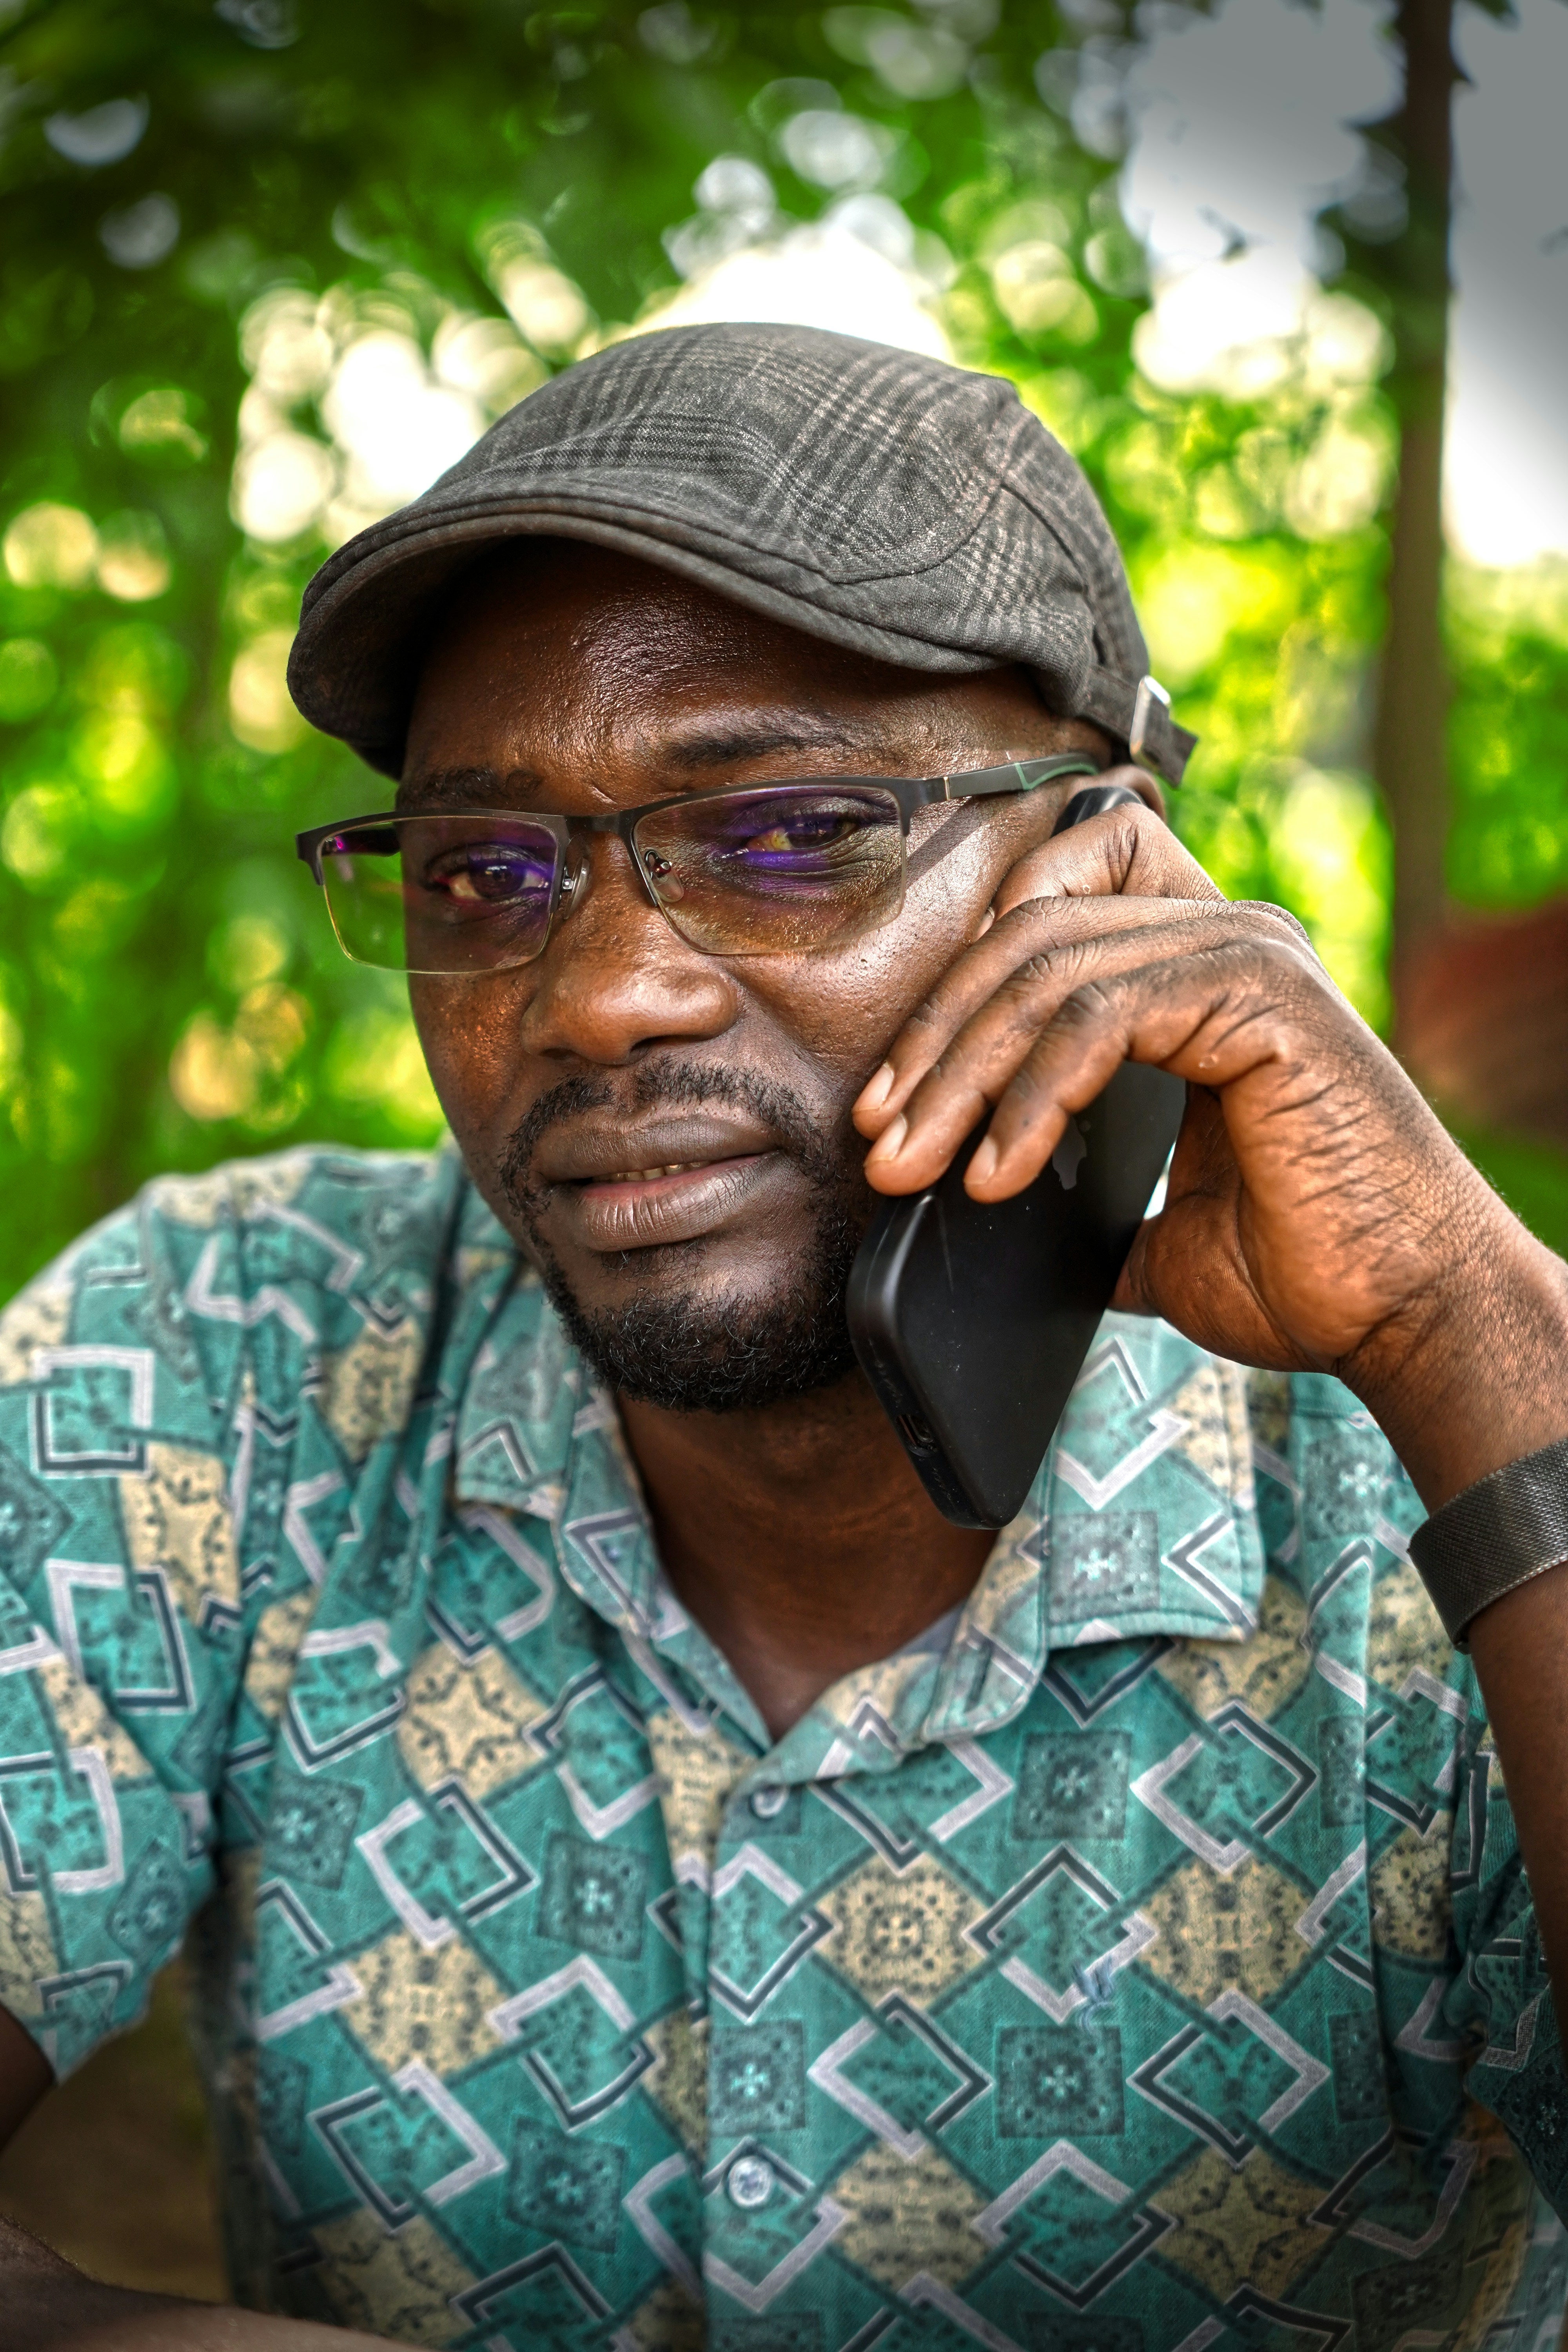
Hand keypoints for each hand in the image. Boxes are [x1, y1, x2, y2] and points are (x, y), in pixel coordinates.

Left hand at [852, 791, 1567, 1506]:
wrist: (1402, 1315)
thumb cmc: (1303, 1268)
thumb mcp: (1149, 1220)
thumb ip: (1079, 1182)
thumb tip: (977, 1194)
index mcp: (1199, 969)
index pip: (1047, 905)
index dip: (956, 981)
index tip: (897, 1091)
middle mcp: (1226, 935)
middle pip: (1028, 937)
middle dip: (935, 1042)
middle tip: (880, 1139)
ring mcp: (1248, 955)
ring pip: (1051, 974)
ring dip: (963, 1077)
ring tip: (914, 1168)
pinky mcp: (1261, 997)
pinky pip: (1102, 1018)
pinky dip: (1033, 1097)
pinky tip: (1000, 1171)